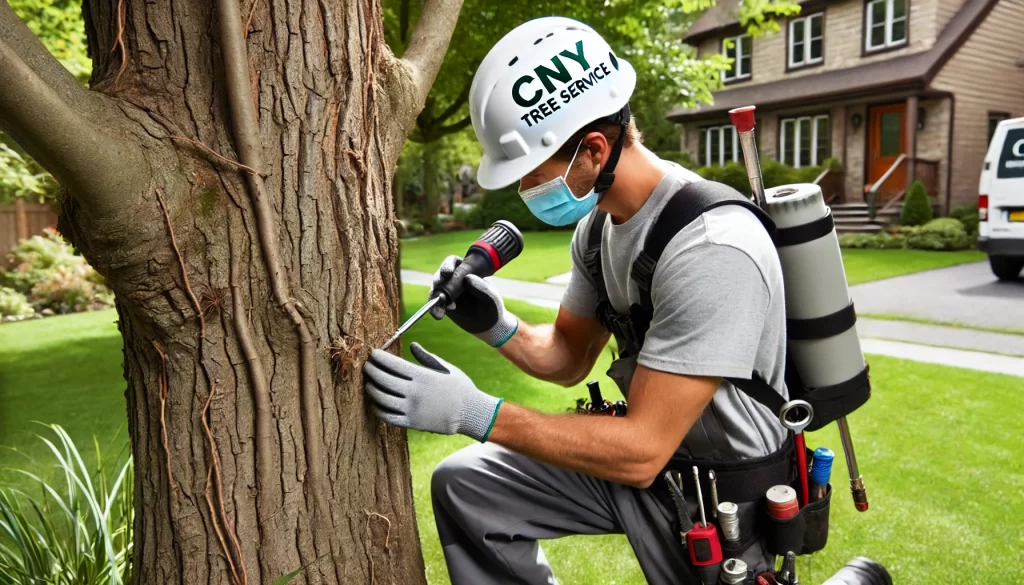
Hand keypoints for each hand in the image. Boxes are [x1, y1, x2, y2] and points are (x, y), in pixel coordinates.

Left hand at [364, 343, 503, 441]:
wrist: (470, 414)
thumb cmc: (460, 388)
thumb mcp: (447, 368)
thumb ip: (427, 357)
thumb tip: (413, 345)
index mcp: (423, 377)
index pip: (394, 365)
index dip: (380, 358)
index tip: (373, 353)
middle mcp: (415, 393)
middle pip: (384, 380)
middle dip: (372, 371)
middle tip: (367, 366)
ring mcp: (412, 409)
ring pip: (382, 399)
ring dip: (372, 389)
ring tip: (369, 384)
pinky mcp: (412, 423)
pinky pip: (388, 417)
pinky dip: (378, 409)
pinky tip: (375, 403)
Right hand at [429, 255, 518, 346]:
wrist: (489, 325)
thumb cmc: (492, 307)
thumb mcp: (490, 297)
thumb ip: (481, 287)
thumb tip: (467, 278)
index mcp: (466, 271)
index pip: (452, 263)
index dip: (447, 265)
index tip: (448, 272)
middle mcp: (453, 279)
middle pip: (440, 275)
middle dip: (438, 280)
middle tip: (442, 290)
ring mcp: (446, 292)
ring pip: (435, 290)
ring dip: (435, 297)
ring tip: (446, 307)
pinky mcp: (442, 304)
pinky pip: (434, 304)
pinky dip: (434, 309)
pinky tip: (439, 315)